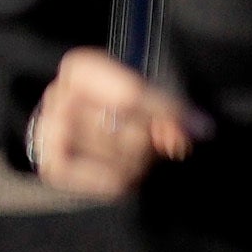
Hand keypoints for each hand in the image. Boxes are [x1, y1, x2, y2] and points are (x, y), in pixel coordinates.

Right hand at [30, 47, 206, 196]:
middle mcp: (58, 97)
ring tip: (138, 156)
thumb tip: (195, 130)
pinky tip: (125, 172)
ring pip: (124, 159)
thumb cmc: (111, 103)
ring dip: (143, 163)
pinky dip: (127, 182)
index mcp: (80, 68)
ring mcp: (50, 134)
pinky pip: (111, 182)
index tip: (201, 127)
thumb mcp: (139, 93)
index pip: (131, 94)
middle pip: (129, 130)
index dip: (168, 112)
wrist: (68, 127)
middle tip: (157, 142)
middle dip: (153, 141)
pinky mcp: (52, 167)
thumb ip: (165, 107)